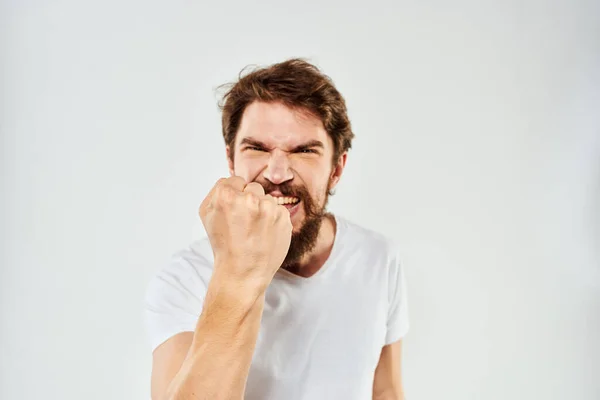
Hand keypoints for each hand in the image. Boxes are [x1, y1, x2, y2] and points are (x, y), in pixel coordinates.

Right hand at [199, 176, 292, 290]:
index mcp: (226, 195)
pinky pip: (278, 211)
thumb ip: (216, 191)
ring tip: (255, 231)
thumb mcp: (207, 215)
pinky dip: (273, 220)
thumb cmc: (224, 245)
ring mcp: (268, 208)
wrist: (243, 272)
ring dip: (263, 210)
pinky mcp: (283, 217)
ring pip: (267, 199)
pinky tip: (265, 234)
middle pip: (253, 187)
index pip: (236, 180)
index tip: (234, 211)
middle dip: (249, 201)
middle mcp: (249, 198)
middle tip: (244, 222)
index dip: (234, 196)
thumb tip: (231, 181)